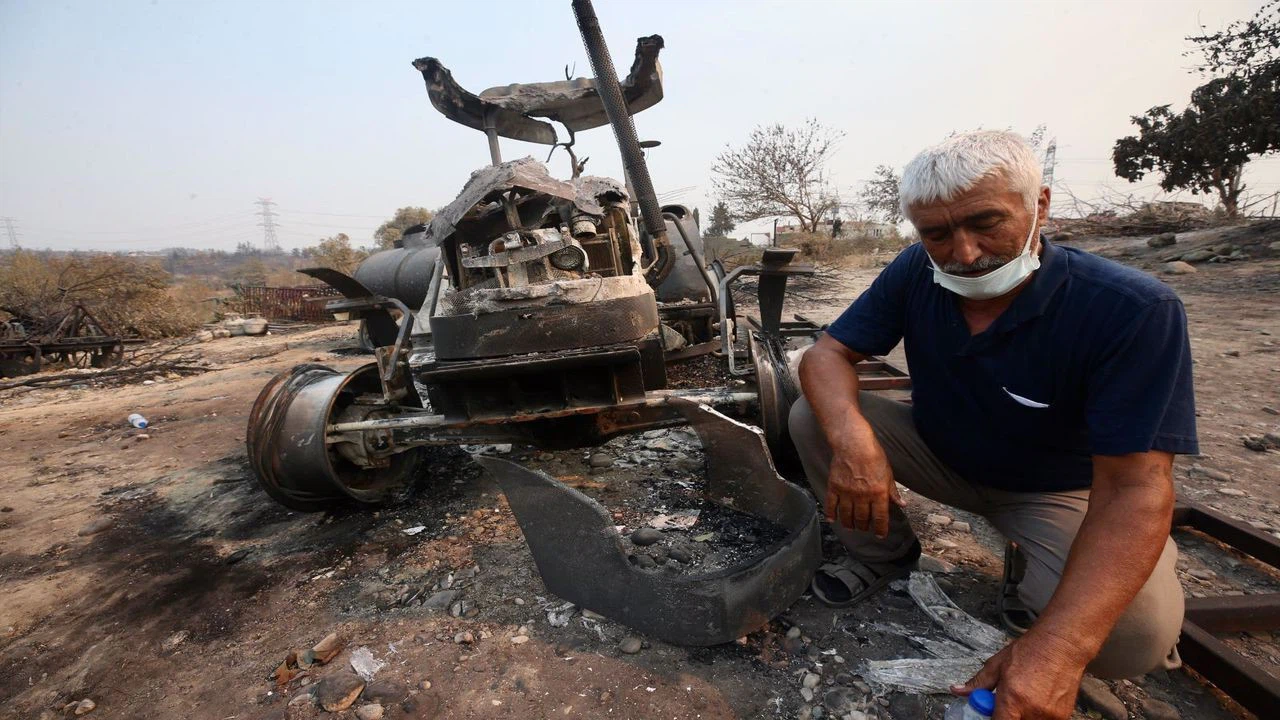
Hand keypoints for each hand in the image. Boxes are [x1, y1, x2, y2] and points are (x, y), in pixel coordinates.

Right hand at [826, 439, 903, 537]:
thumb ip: (893, 492)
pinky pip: (831, 505)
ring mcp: (847, 492)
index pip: (880, 518)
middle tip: (864, 528)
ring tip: (850, 527)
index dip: (880, 529)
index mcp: (879, 493)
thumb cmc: (874, 456)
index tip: (880, 535)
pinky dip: (831, 514)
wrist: (854, 443)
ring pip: (847, 515)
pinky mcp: (834, 487)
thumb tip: (902, 504)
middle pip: (862, 519)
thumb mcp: (888, 474)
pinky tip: (832, 520)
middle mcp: (863, 496)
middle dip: (864, 527)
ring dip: (849, 524)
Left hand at [952, 629, 1088, 719]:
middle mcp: (1032, 711)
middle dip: (1007, 716)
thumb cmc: (1030, 652)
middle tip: (1005, 705)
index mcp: (1013, 699)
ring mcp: (1049, 716)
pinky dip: (1035, 715)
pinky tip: (1035, 700)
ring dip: (1021, 716)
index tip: (989, 716)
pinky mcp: (1062, 717)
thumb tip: (957, 690)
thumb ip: (978, 683)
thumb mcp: (997, 665)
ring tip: (1022, 699)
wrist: (1062, 645)